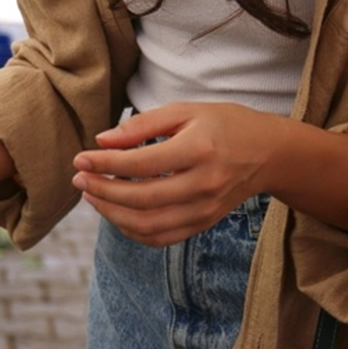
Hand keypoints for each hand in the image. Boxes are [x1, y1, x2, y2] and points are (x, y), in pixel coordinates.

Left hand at [72, 102, 276, 246]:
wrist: (268, 153)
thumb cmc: (224, 125)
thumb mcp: (186, 111)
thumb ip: (143, 124)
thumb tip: (101, 141)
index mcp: (199, 150)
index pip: (141, 163)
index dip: (104, 163)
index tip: (80, 159)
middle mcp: (203, 184)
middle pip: (141, 198)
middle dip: (102, 191)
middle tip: (79, 179)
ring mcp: (204, 209)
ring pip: (147, 224)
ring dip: (111, 213)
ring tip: (92, 196)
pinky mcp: (202, 224)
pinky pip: (159, 238)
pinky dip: (131, 230)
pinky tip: (115, 212)